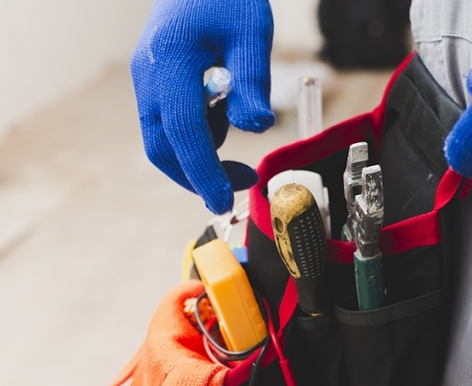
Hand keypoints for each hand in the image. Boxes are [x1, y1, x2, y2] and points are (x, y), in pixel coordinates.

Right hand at [131, 0, 275, 213]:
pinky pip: (171, 126)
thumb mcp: (251, 33)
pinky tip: (223, 118)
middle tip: (242, 183)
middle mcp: (149, 78)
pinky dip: (197, 138)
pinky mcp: (155, 87)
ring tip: (239, 144)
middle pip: (163, 147)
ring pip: (165, 141)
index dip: (202, 171)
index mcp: (170, 63)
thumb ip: (252, 81)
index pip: (182, 131)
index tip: (222, 200)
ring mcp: (148, 83)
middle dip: (198, 176)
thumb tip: (257, 126)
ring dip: (200, 158)